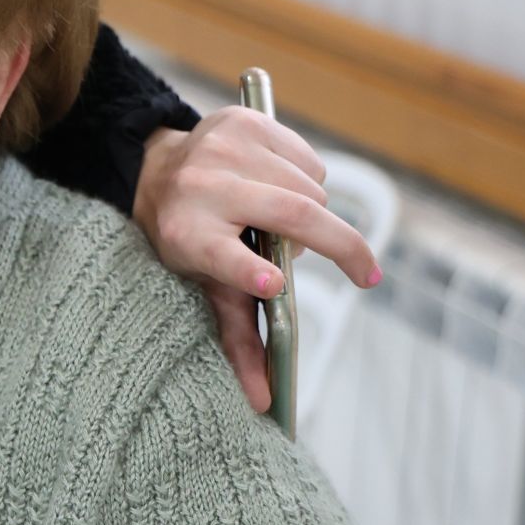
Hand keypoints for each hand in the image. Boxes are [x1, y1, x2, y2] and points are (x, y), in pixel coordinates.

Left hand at [133, 109, 381, 410]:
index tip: (273, 283)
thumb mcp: (202, 286)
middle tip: (367, 275)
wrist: (156, 173)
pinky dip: (309, 181)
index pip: (219, 255)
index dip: (248, 270)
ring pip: (310, 189)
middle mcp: (201, 188)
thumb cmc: (187, 239)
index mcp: (186, 236)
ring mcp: (222, 148)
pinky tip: (280, 188)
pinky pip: (308, 160)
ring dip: (315, 213)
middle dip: (341, 246)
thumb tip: (263, 404)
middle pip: (290, 216)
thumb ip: (236, 339)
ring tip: (285, 225)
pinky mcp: (242, 120)